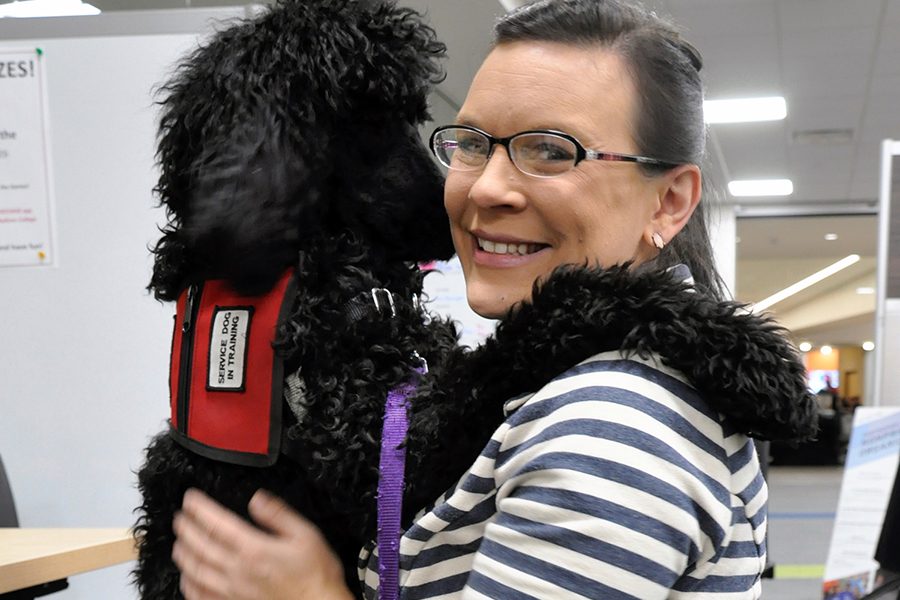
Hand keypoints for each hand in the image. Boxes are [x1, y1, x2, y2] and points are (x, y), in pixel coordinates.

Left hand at [172, 488, 352, 599]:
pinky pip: (202, 597)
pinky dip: (189, 586)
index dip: (201, 509)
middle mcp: (238, 570)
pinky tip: (187, 580)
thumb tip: (257, 499)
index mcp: (254, 549)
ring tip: (178, 544)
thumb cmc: (314, 574)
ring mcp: (233, 591)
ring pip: (197, 572)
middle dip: (187, 529)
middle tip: (179, 518)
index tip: (191, 499)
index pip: (218, 524)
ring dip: (184, 556)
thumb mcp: (305, 534)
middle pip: (202, 547)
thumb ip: (278, 515)